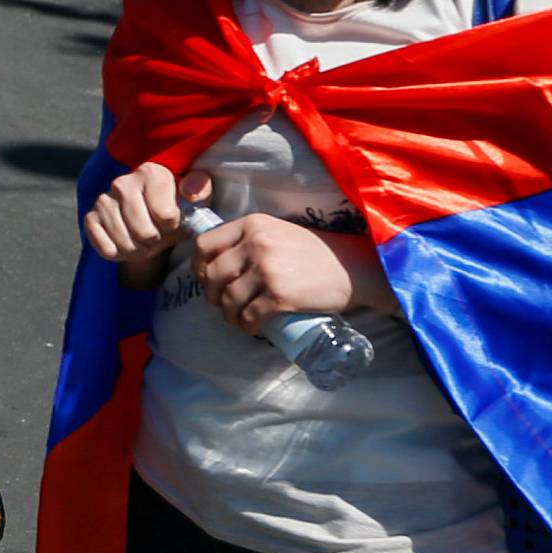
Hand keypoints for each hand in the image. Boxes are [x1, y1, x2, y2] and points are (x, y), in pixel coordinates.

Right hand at [83, 164, 210, 262]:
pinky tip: (126, 240)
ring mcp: (103, 200)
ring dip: (138, 250)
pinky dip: (119, 253)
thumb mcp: (196, 197)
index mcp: (150, 172)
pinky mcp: (90, 218)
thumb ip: (199, 189)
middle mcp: (122, 182)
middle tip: (158, 233)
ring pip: (126, 244)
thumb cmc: (176, 206)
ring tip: (143, 238)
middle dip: (155, 241)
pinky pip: (107, 250)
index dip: (174, 225)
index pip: (167, 215)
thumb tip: (190, 192)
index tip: (174, 219)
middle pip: (145, 233)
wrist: (152, 217)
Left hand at [192, 216, 384, 336]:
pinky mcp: (280, 295)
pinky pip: (249, 317)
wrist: (353, 266)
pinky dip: (246, 326)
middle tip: (222, 304)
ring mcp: (267, 270)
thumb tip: (220, 262)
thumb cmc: (315, 252)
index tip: (206, 278)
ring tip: (238, 319)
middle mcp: (256, 243)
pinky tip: (252, 328)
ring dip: (228, 315)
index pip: (205, 244)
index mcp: (252, 224)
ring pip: (228, 300)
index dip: (199, 266)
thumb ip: (251, 239)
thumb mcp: (278, 232)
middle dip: (212, 295)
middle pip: (212, 275)